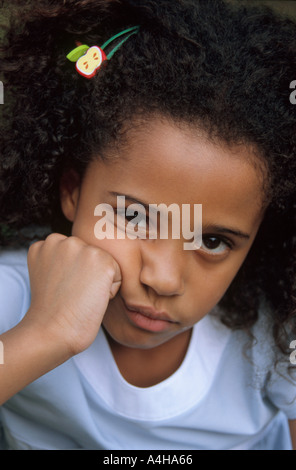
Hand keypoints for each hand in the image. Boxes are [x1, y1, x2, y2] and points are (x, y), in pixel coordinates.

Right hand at [26, 233, 121, 355]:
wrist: (52, 332)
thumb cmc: (54, 312)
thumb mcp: (51, 275)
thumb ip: (64, 259)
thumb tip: (91, 259)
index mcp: (47, 242)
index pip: (76, 253)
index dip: (72, 275)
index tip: (60, 289)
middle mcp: (63, 240)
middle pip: (91, 255)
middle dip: (87, 275)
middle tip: (71, 294)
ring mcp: (83, 248)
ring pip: (106, 264)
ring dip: (99, 282)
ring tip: (80, 296)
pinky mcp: (103, 261)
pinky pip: (118, 275)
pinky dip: (110, 292)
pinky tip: (91, 299)